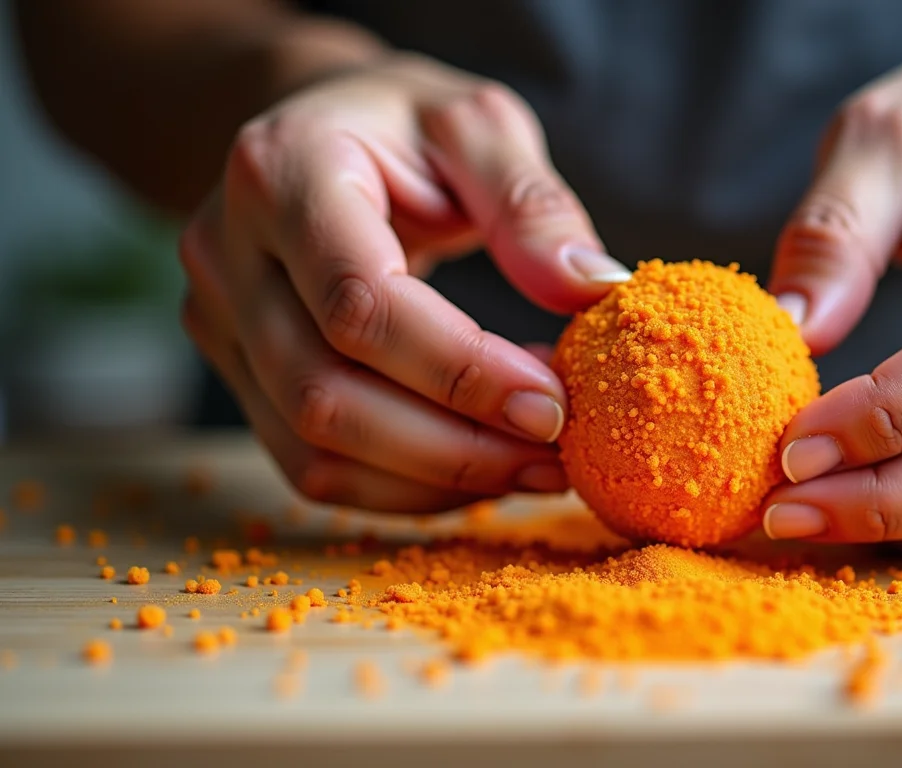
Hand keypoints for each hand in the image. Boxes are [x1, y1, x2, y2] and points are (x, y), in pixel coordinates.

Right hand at [179, 54, 630, 512]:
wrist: (312, 134)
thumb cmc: (401, 126)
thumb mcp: (475, 124)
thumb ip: (531, 202)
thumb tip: (592, 290)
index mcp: (281, 173)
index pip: (361, 303)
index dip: (461, 371)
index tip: (555, 402)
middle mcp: (226, 254)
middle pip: (327, 395)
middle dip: (456, 445)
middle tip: (558, 454)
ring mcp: (219, 322)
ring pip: (314, 450)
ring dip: (437, 480)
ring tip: (534, 467)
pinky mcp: (236, 374)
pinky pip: (311, 466)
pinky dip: (405, 488)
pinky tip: (480, 469)